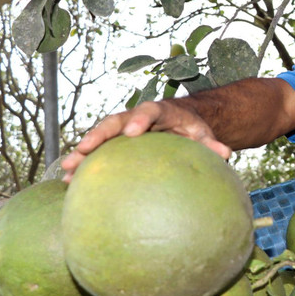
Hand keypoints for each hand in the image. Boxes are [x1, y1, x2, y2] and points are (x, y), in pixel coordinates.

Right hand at [60, 101, 231, 181]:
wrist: (179, 124)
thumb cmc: (192, 129)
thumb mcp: (202, 134)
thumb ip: (211, 143)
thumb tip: (227, 154)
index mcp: (160, 112)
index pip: (149, 110)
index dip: (140, 118)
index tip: (133, 131)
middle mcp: (136, 118)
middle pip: (115, 121)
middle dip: (99, 134)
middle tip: (85, 148)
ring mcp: (123, 130)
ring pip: (100, 138)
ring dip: (83, 152)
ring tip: (67, 170)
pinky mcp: (115, 145)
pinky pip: (97, 154)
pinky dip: (84, 166)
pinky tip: (70, 185)